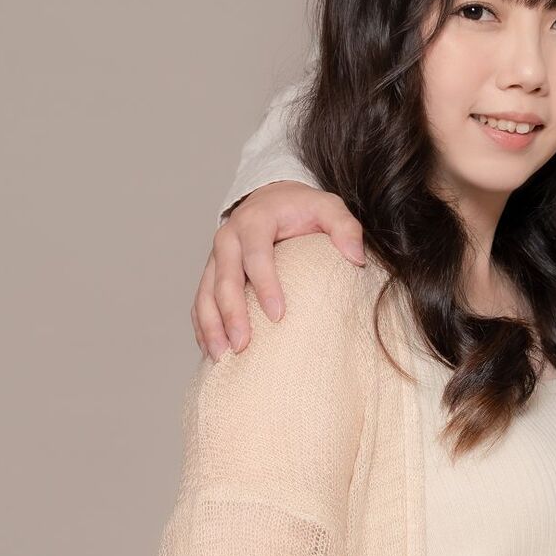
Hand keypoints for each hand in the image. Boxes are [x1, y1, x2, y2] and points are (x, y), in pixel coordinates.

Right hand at [193, 181, 367, 359]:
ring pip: (205, 294)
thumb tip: (355, 257)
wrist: (271, 198)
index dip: (265, 285)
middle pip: (224, 279)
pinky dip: (203, 327)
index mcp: (254, 221)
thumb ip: (345, 227)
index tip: (278, 316)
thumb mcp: (328, 207)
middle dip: (232, 314)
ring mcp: (215, 257)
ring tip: (221, 357)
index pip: (256, 255)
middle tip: (243, 345)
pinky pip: (200, 302)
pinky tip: (212, 350)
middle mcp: (228, 238)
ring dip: (211, 326)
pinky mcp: (210, 273)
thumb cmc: (301, 208)